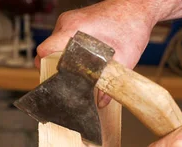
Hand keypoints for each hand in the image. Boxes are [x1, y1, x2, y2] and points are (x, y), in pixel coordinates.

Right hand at [35, 0, 158, 106]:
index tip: (51, 80)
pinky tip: (80, 58)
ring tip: (75, 69)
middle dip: (54, 66)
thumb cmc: (133, 25)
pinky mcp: (74, 20)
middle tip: (66, 80)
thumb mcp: (125, 57)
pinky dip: (67, 49)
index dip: (44, 67)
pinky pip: (62, 38)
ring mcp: (69, 19)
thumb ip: (112, 81)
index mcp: (74, 29)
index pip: (45, 50)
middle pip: (48, 50)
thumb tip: (101, 102)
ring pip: (54, 44)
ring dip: (61, 57)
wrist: (138, 7)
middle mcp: (68, 22)